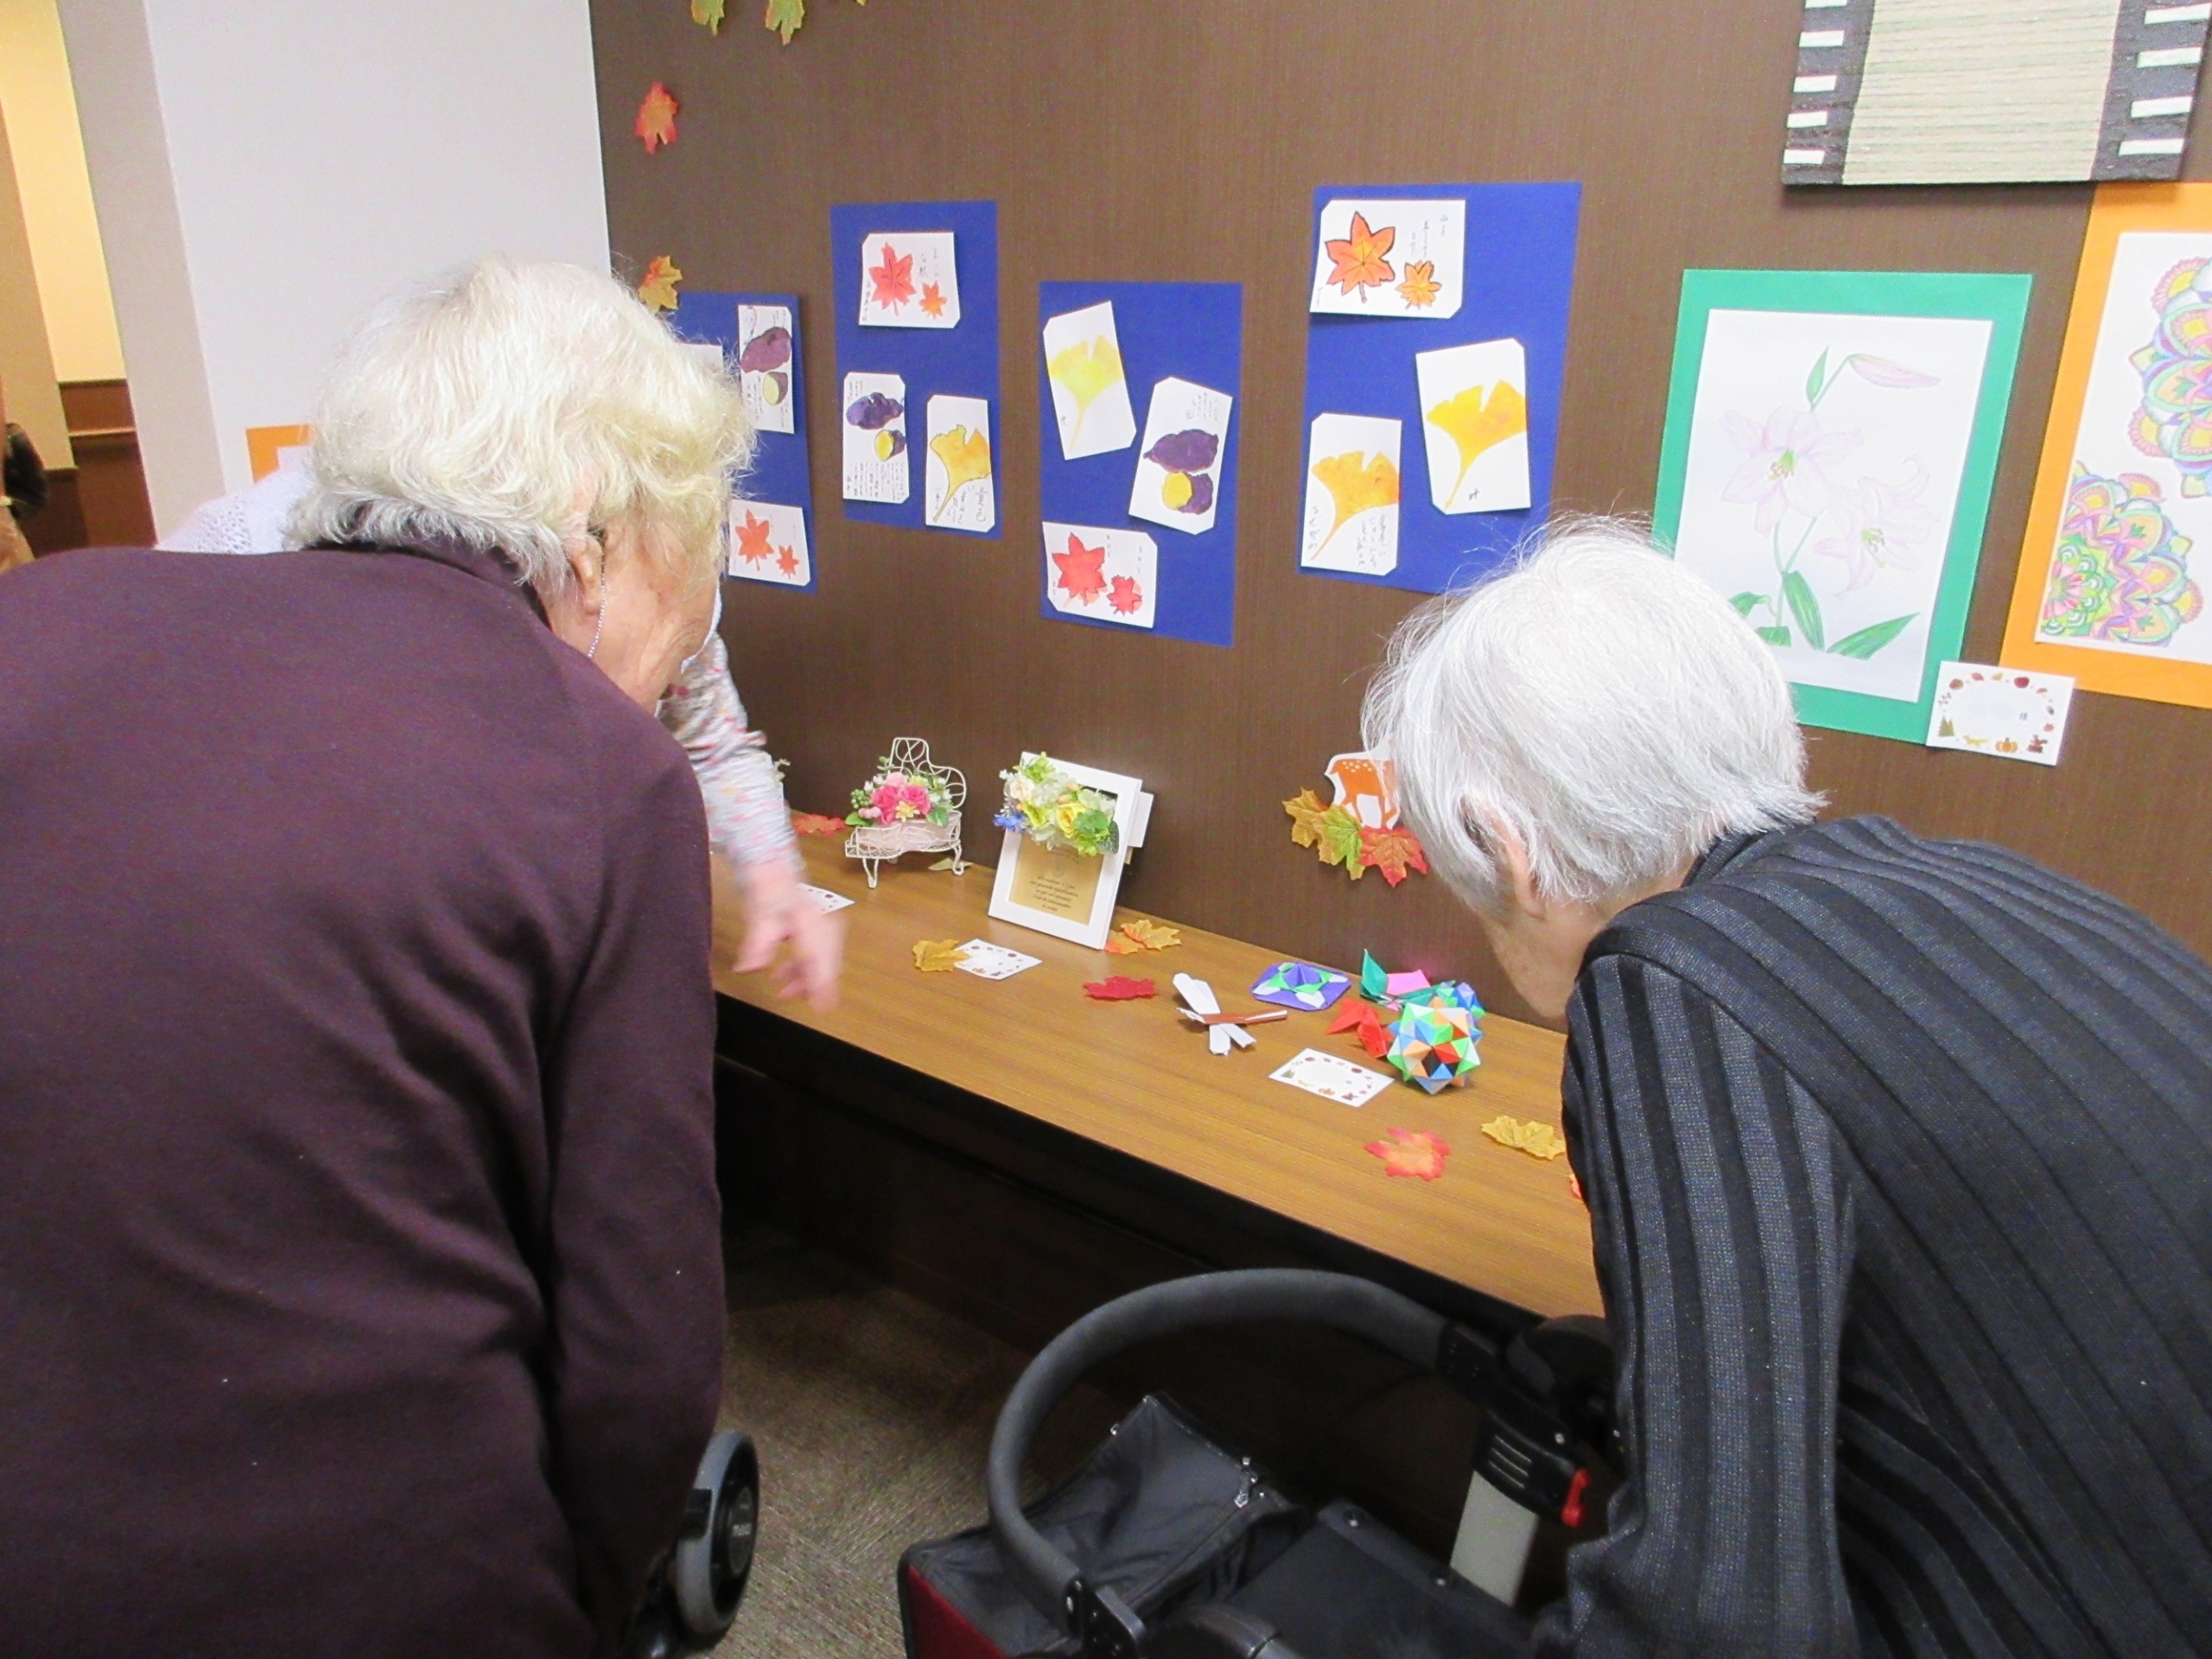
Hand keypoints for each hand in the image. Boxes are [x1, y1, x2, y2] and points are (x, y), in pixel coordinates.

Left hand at [735, 858, 842, 1011]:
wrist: (774, 872)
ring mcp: (825, 930)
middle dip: (812, 986)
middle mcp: (825, 928)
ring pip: (823, 963)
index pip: (821, 960)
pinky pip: (818, 956)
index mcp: (812, 924)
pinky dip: (804, 969)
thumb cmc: (769, 891)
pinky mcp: (820, 932)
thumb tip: (748, 969)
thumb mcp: (760, 918)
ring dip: (805, 979)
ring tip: (783, 992)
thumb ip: (757, 945)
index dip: (822, 986)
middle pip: (827, 965)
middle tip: (789, 998)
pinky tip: (784, 975)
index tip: (823, 1007)